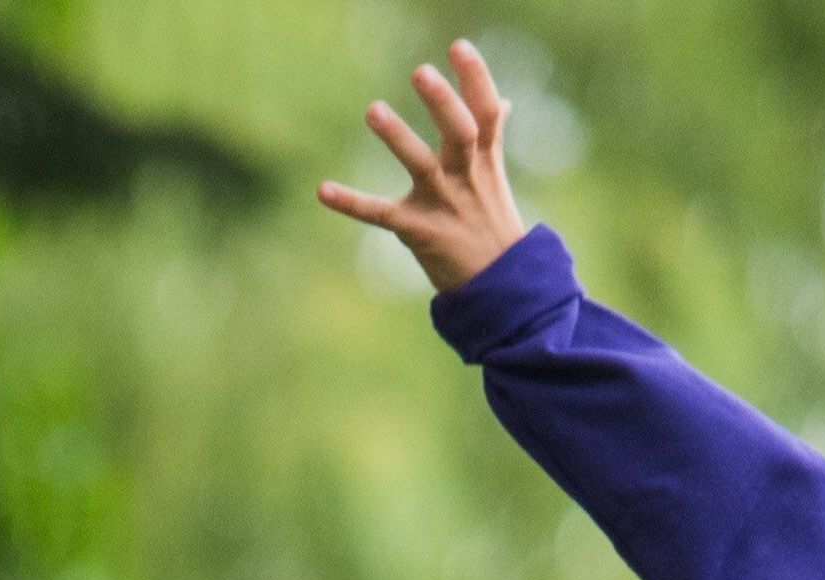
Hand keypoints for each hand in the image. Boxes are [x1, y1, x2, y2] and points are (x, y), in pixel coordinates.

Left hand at [315, 40, 526, 291]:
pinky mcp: (417, 232)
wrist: (501, 287)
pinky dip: (351, 202)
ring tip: (374, 109)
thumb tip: (502, 103)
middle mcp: (466, 177)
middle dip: (442, 103)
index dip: (475, 78)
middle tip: (421, 72)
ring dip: (398, 138)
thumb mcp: (497, 176)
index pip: (485, 112)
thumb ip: (492, 136)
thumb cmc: (493, 223)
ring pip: (421, 166)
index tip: (458, 47)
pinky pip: (380, 214)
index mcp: (485, 159)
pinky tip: (322, 189)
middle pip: (460, 133)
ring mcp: (442, 204)